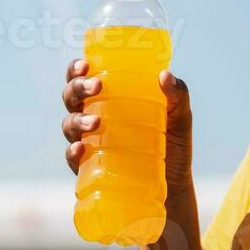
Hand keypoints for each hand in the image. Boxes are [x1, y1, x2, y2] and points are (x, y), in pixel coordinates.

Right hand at [60, 60, 193, 188]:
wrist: (174, 185)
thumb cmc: (173, 145)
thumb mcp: (179, 118)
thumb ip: (177, 95)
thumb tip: (165, 75)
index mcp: (109, 99)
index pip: (84, 78)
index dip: (76, 69)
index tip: (86, 65)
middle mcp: (93, 116)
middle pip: (71, 96)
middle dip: (78, 87)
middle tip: (96, 86)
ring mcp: (89, 142)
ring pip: (69, 124)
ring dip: (77, 119)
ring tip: (95, 122)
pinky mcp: (90, 167)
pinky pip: (73, 158)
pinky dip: (72, 152)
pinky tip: (80, 148)